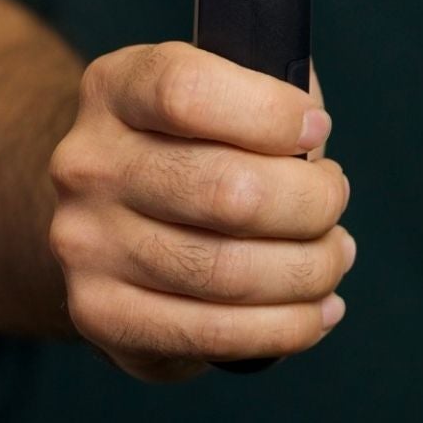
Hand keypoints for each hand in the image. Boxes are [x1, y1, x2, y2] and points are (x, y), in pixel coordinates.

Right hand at [47, 41, 353, 381]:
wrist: (108, 215)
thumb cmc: (194, 143)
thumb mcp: (223, 88)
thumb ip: (271, 90)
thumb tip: (312, 133)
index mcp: (116, 88)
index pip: (188, 91)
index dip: (271, 113)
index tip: (316, 128)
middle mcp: (88, 165)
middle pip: (228, 191)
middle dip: (312, 203)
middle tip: (334, 201)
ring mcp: (87, 245)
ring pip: (228, 272)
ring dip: (310, 270)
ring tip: (335, 256)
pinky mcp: (102, 315)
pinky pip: (214, 334)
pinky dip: (287, 327)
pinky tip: (319, 310)